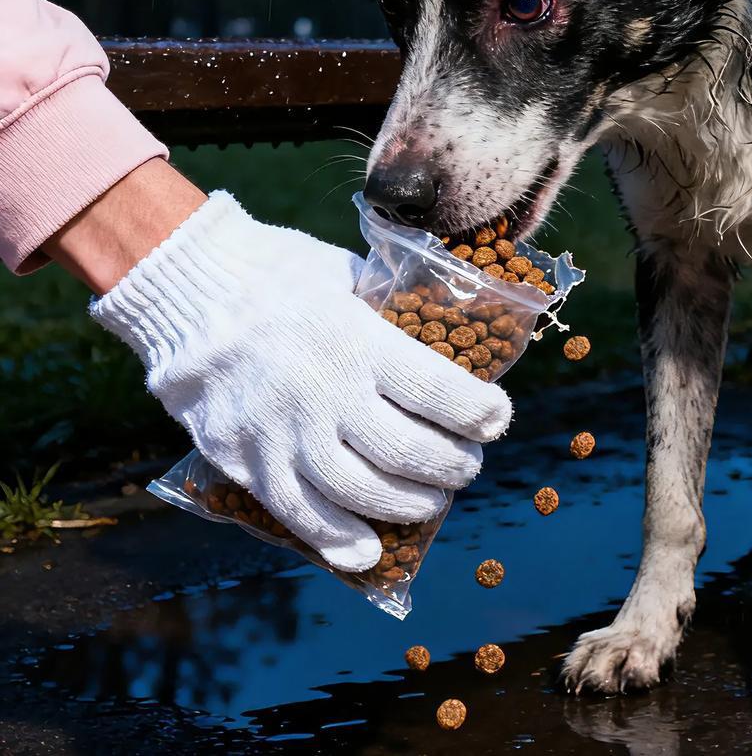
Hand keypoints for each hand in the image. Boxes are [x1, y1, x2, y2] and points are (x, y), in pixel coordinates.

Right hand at [90, 191, 511, 570]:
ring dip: (409, 505)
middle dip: (452, 467)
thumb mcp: (345, 273)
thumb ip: (388, 309)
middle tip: (466, 465)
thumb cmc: (275, 271)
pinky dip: (337, 539)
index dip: (478, 414)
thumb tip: (439, 328)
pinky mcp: (245, 459)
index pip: (438, 393)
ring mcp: (282, 433)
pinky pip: (297, 513)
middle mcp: (323, 393)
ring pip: (360, 493)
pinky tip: (367, 550)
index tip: (496, 419)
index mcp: (356, 340)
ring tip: (432, 500)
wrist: (184, 288)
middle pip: (408, 453)